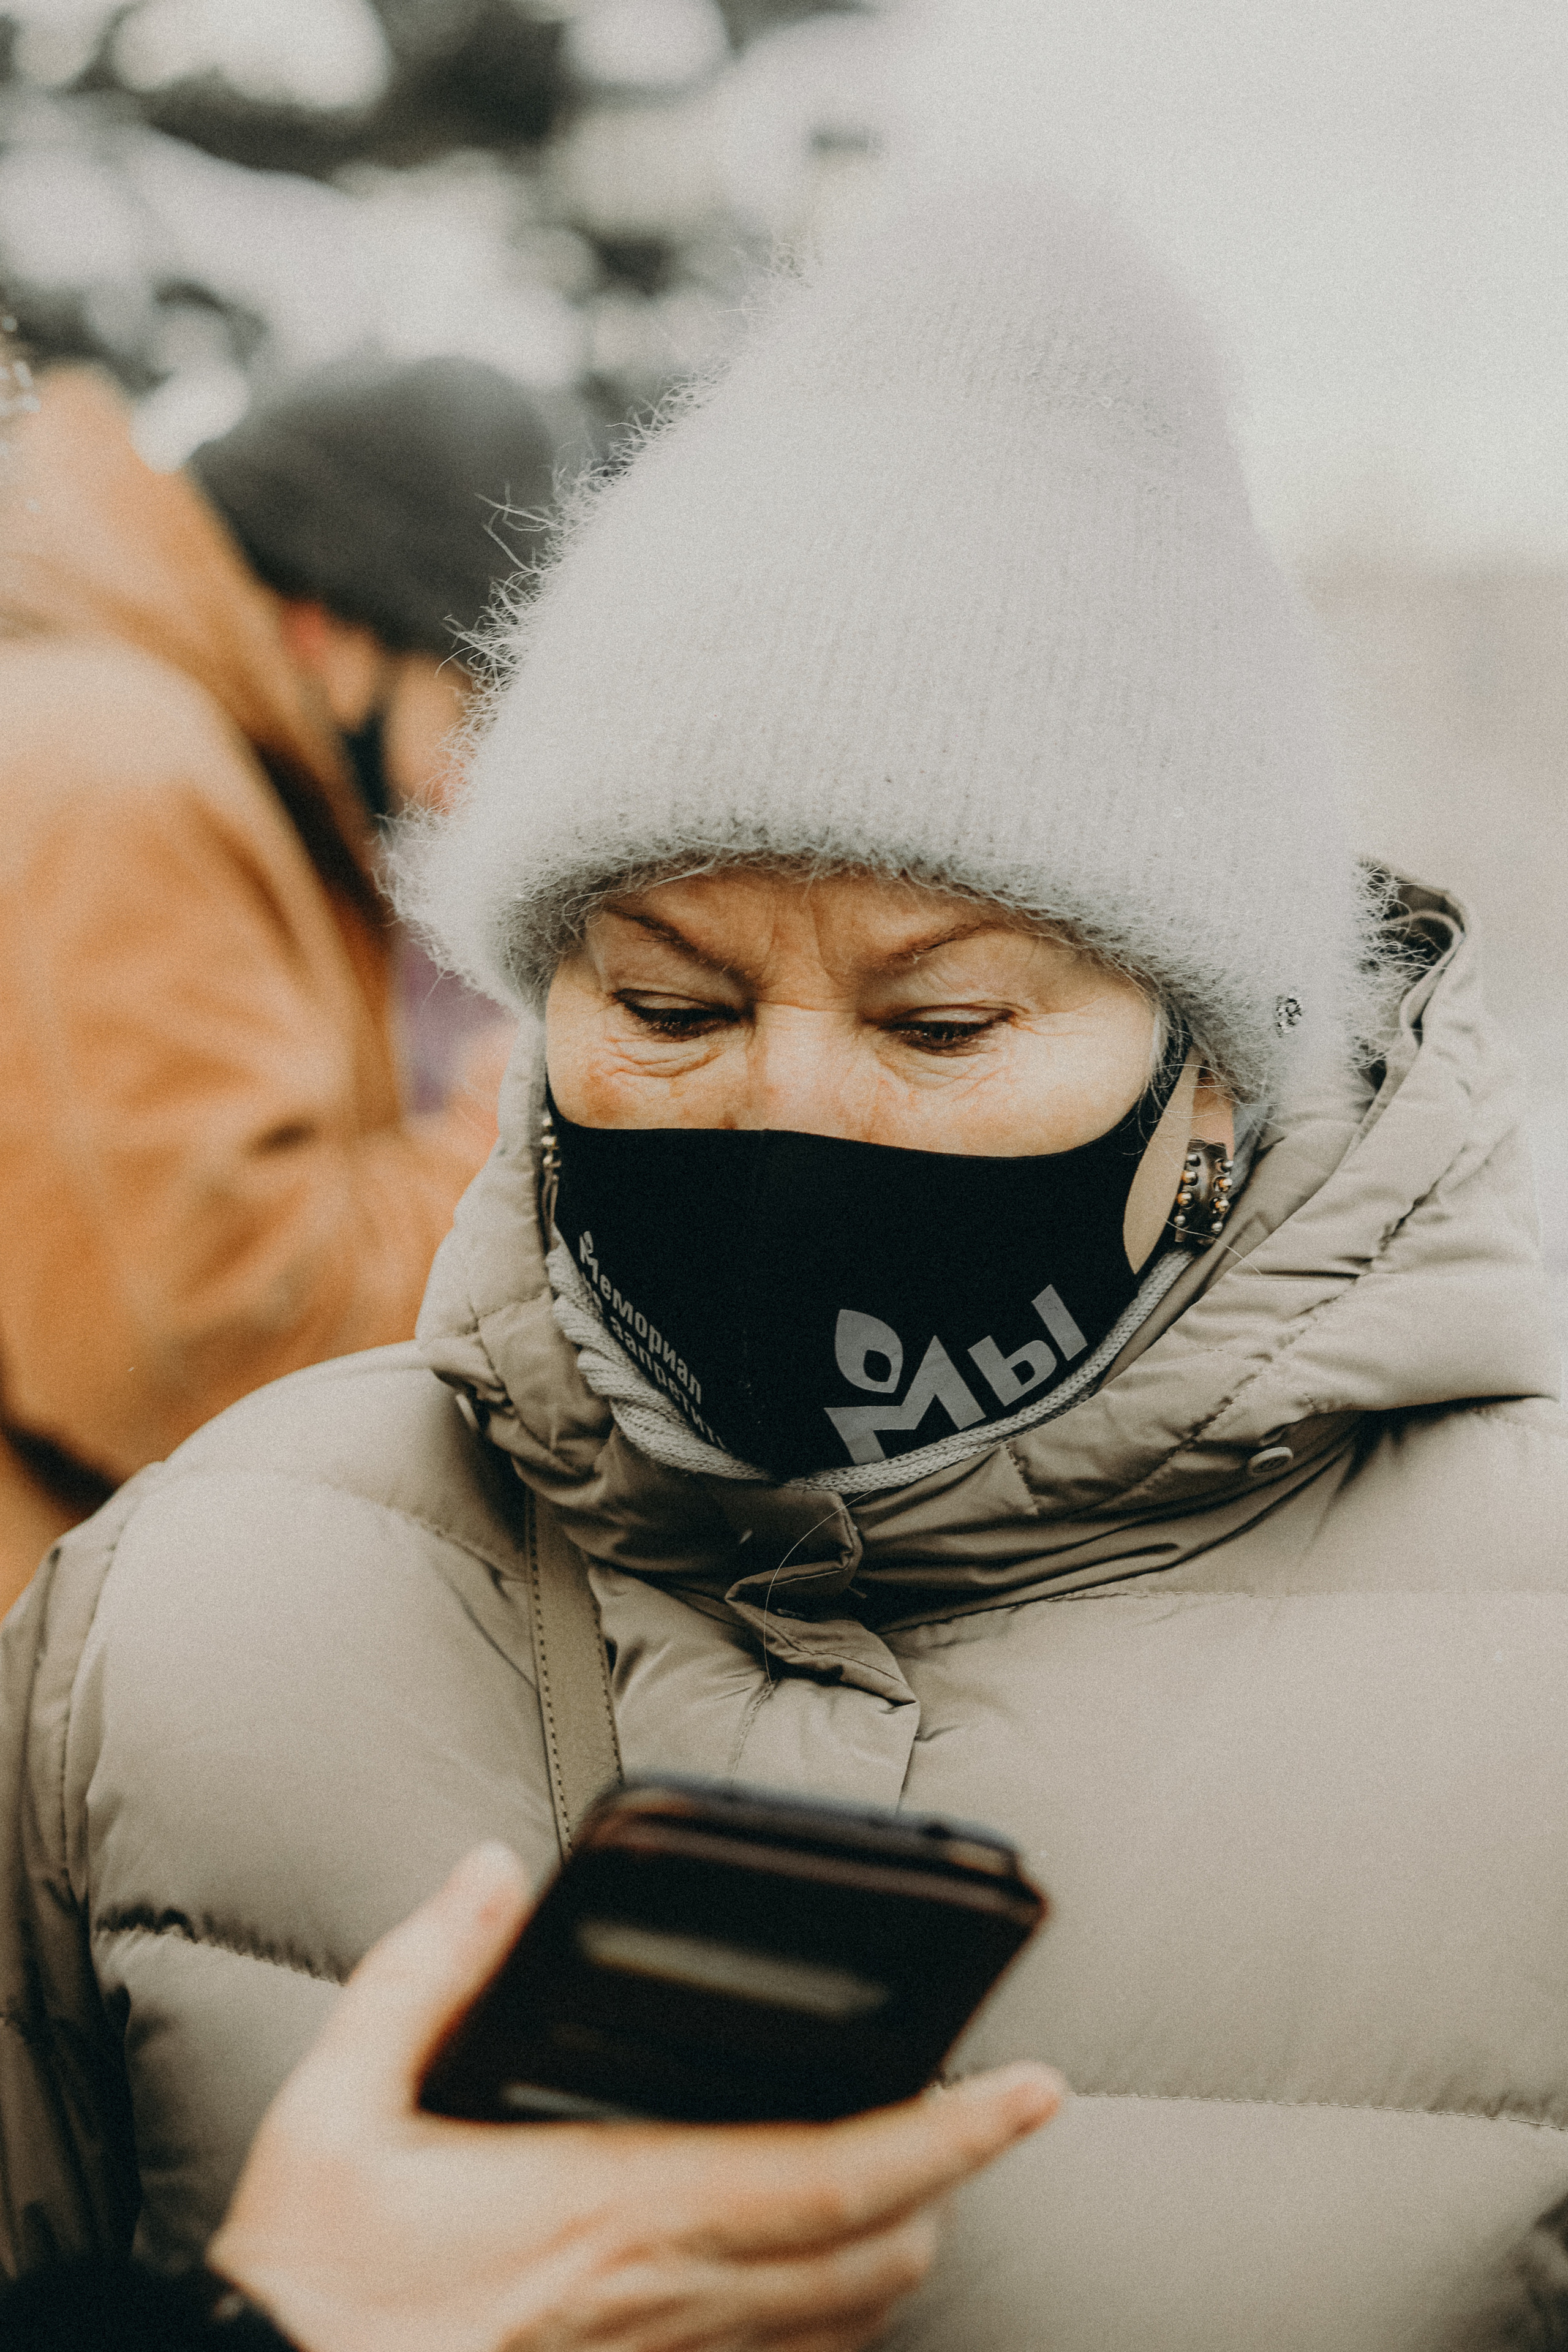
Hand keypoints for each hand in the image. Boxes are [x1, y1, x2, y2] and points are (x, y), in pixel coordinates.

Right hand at [209, 1844, 1062, 2351]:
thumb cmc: (310, 2289)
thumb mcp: (334, 2111)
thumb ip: (420, 1975)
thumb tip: (490, 1876)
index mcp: (617, 2207)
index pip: (838, 2173)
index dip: (956, 2133)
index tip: (1032, 2088)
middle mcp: (666, 2295)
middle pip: (879, 2254)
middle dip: (950, 2184)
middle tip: (974, 2114)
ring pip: (845, 2320)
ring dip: (897, 2247)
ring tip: (912, 2178)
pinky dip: (825, 2318)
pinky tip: (807, 2274)